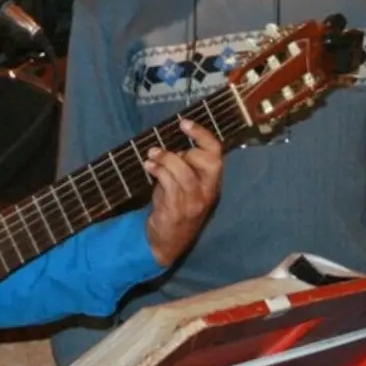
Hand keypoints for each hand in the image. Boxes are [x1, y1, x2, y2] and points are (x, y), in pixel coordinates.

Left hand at [143, 119, 222, 265]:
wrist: (167, 242)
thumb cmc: (174, 207)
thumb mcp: (183, 186)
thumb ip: (182, 167)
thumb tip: (172, 146)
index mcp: (211, 183)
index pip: (216, 154)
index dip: (203, 135)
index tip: (184, 123)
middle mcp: (208, 192)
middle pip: (209, 162)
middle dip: (185, 150)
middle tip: (161, 148)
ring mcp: (195, 202)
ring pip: (185, 172)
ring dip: (165, 159)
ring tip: (151, 155)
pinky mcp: (178, 210)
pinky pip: (170, 184)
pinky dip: (158, 170)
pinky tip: (148, 166)